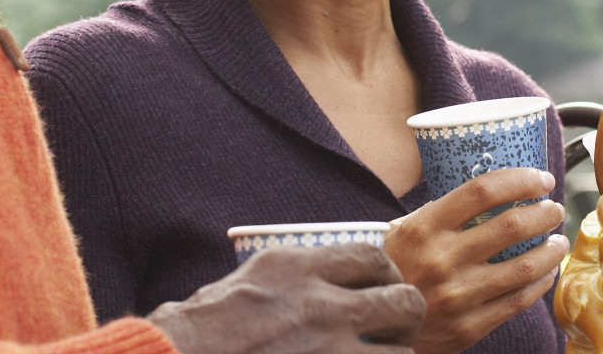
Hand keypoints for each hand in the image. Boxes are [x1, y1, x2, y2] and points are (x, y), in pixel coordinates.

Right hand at [146, 243, 424, 353]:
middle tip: (393, 334)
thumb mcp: (244, 283)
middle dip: (405, 319)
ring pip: (401, 353)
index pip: (374, 257)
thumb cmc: (197, 333)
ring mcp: (326, 351)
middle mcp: (318, 304)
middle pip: (403, 301)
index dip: (386, 278)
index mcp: (295, 268)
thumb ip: (292, 279)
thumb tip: (327, 277)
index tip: (380, 293)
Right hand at [382, 167, 569, 353]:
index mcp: (423, 228)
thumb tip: (489, 192)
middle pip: (512, 226)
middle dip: (544, 213)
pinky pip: (518, 300)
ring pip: (524, 266)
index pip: (482, 191)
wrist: (373, 326)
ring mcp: (457, 296)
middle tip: (553, 208)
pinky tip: (546, 272)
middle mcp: (441, 260)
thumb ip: (440, 214)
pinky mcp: (468, 327)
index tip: (540, 178)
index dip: (520, 180)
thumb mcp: (401, 232)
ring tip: (557, 240)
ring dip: (551, 249)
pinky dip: (540, 282)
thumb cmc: (390, 270)